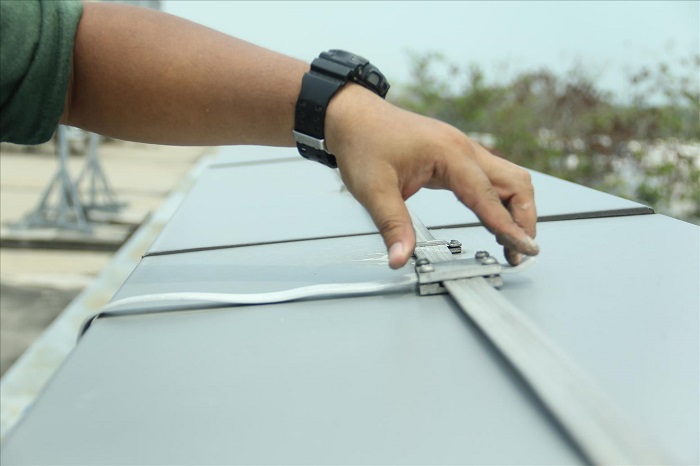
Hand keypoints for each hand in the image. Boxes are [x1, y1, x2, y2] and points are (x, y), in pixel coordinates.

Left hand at [325, 84, 538, 268]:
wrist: (352, 116)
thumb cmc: (363, 142)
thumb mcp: (373, 190)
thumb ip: (392, 226)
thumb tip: (401, 258)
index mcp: (450, 154)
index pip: (489, 197)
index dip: (508, 227)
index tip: (523, 249)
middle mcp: (464, 149)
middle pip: (515, 183)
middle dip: (524, 219)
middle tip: (520, 252)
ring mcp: (463, 151)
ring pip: (509, 179)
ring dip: (518, 209)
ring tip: (513, 242)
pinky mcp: (456, 157)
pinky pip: (492, 178)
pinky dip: (501, 201)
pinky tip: (496, 221)